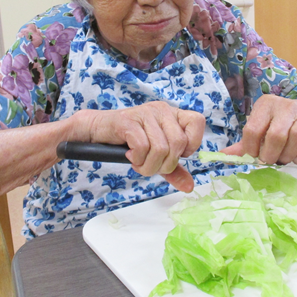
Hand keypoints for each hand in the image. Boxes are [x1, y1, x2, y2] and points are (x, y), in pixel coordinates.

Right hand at [80, 102, 204, 191]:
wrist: (99, 130)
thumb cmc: (129, 141)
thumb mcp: (156, 156)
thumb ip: (174, 170)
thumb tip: (189, 186)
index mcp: (173, 115)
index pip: (197, 122)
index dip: (191, 144)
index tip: (176, 155)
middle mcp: (162, 110)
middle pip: (178, 144)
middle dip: (165, 165)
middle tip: (150, 165)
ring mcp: (145, 113)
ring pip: (160, 149)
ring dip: (148, 165)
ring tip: (138, 163)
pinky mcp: (129, 121)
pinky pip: (142, 147)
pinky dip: (137, 159)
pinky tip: (130, 156)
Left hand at [221, 94, 296, 165]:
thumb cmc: (279, 122)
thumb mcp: (260, 126)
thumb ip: (243, 143)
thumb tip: (221, 156)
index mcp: (265, 104)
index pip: (253, 130)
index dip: (251, 148)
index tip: (254, 155)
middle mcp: (284, 107)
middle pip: (275, 136)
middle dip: (270, 154)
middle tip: (269, 159)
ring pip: (295, 139)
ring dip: (286, 156)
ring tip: (282, 158)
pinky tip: (295, 156)